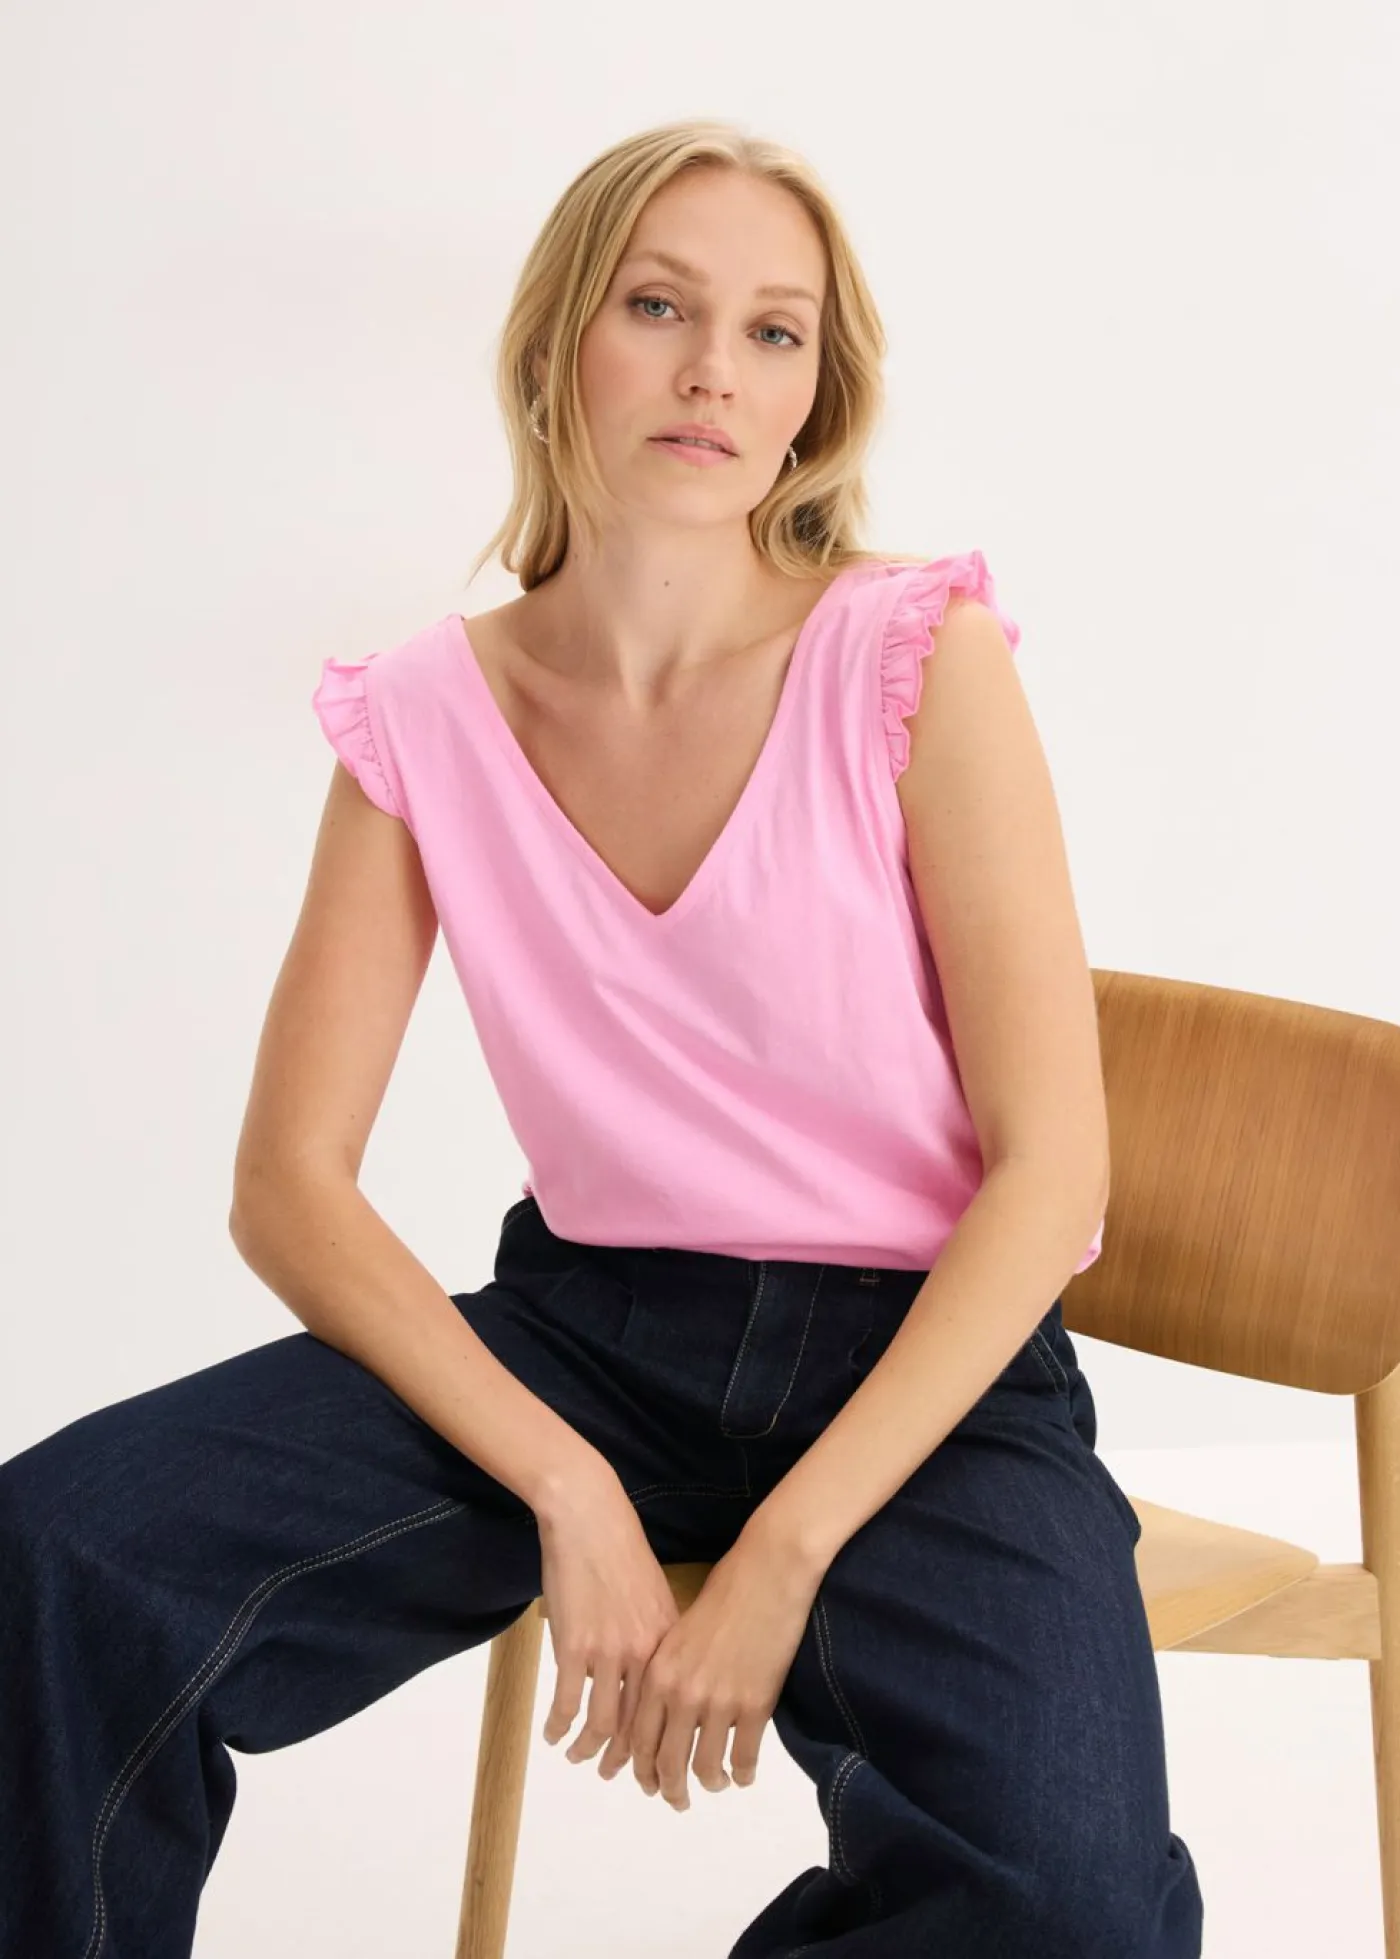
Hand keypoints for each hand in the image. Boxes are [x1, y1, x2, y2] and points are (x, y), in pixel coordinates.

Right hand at [535, 1462, 680, 1771]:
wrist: (590, 1518)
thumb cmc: (619, 1551)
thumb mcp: (652, 1595)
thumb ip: (654, 1637)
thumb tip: (649, 1673)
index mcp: (668, 1642)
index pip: (669, 1710)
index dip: (660, 1746)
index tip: (652, 1766)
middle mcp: (646, 1654)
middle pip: (640, 1727)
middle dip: (628, 1761)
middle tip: (617, 1776)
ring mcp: (611, 1653)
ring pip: (604, 1725)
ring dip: (589, 1751)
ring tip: (579, 1759)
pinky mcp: (576, 1647)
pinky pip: (568, 1704)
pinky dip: (560, 1727)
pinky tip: (553, 1734)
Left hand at [601, 1531, 821, 1810]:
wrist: (766, 1573)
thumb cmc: (724, 1592)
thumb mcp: (680, 1632)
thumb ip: (668, 1671)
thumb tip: (665, 1709)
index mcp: (658, 1672)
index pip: (639, 1738)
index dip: (642, 1768)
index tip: (647, 1782)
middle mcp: (682, 1693)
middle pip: (667, 1762)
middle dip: (669, 1789)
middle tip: (676, 1800)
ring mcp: (719, 1702)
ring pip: (705, 1767)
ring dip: (708, 1784)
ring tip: (713, 1785)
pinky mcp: (756, 1705)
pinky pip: (743, 1758)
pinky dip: (741, 1774)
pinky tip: (743, 1774)